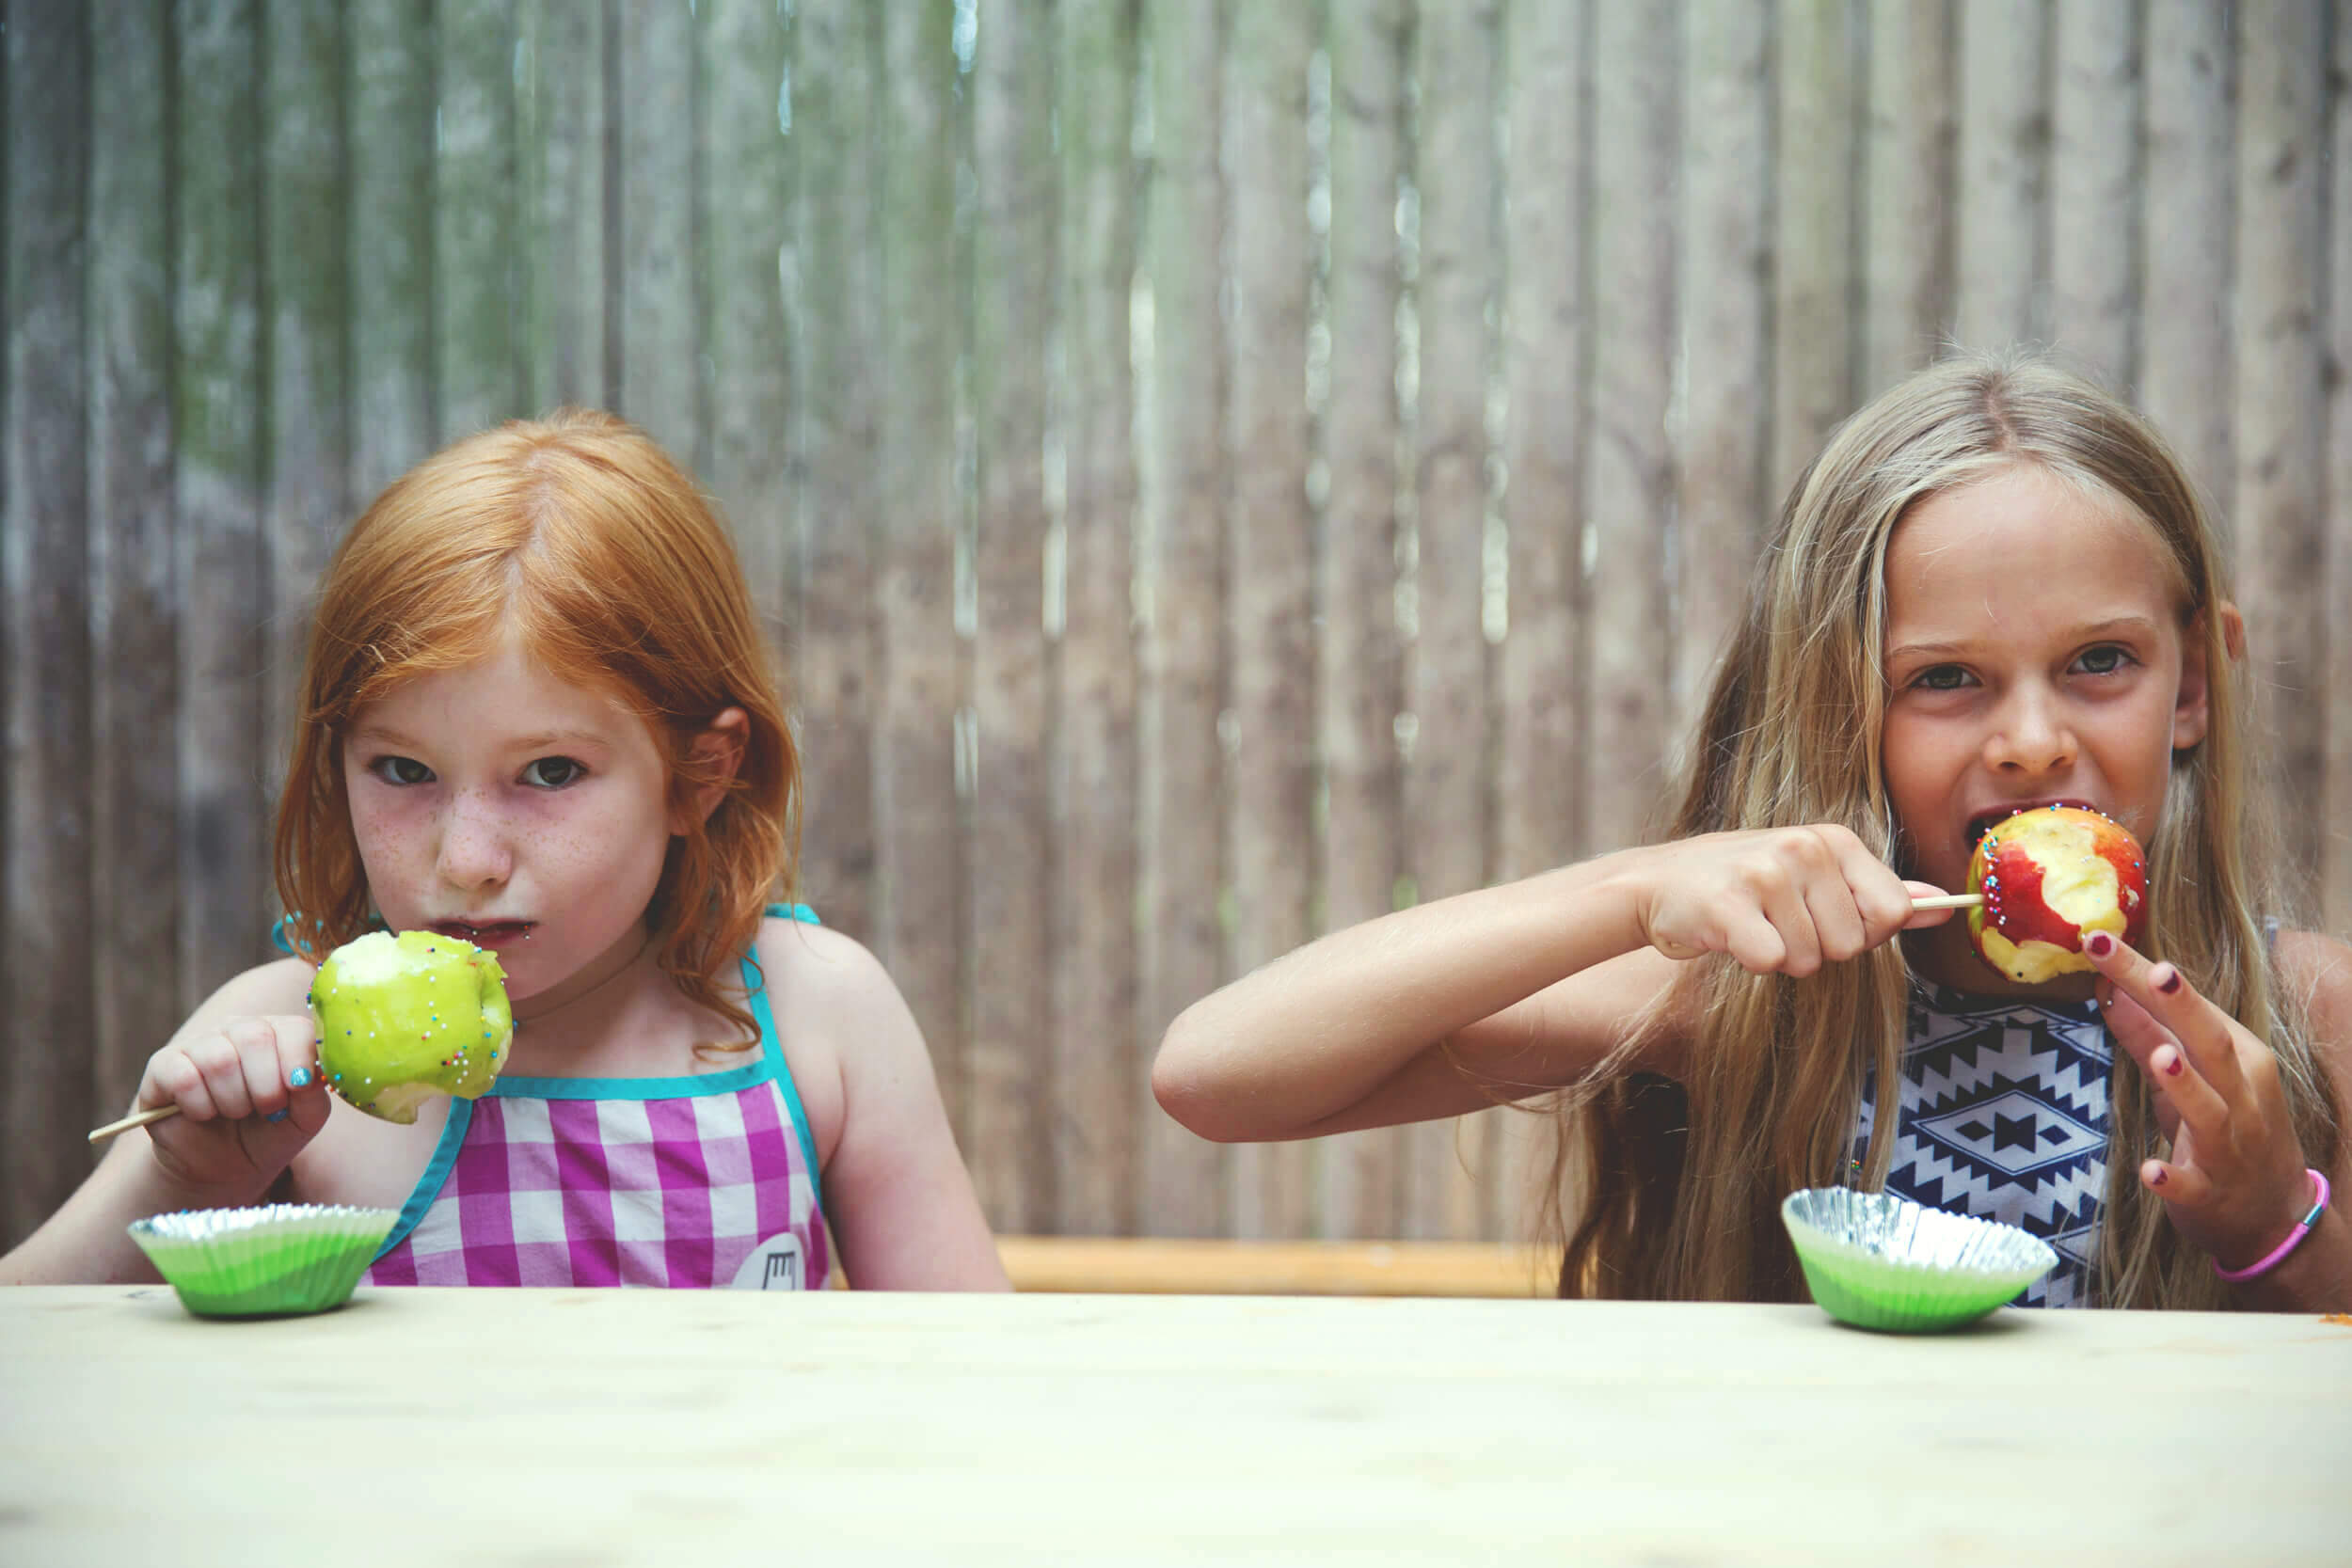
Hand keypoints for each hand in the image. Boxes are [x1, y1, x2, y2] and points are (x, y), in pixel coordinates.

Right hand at [128, 1016, 331, 1198]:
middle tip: (265, 1110)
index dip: (298, 1061)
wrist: (224, 1167)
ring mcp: (199, 1044)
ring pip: (218, 1058)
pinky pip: (183, 1077)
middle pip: (255, 1036)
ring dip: (233, 1100)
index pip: (295, 1027)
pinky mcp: (163, 1065)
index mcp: (279, 1034)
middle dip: (266, 1086)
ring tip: (235, 1114)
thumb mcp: (305, 1118)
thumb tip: (308, 1073)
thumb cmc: (269, 1133)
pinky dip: (199, 1106)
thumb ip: (314, 1091)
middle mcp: (238, 1029)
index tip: (297, 1090)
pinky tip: (203, 1114)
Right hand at [1630, 825, 1952, 976]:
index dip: (1861, 932)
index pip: (1892, 912)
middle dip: (1816, 949)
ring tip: (1751, 924)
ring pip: (1810, 960)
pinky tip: (1729, 934)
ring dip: (1780, 956)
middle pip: (1852, 945)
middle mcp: (1804, 846)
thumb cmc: (1745, 884)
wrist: (1658, 884)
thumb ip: (1879, 893)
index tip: (1821, 916)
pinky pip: (1769, 963)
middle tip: (1777, 921)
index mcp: (1834, 838)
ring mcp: (1766, 872)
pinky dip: (1749, 961)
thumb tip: (1946, 907)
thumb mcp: (1816, 875)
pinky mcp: (1729, 905)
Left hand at [2085, 932, 2315, 1273]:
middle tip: (2152, 971)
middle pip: (2211, 1044)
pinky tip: (2151, 1172)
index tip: (2101, 938)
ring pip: (2210, 1111)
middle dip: (2180, 1007)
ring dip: (2186, 1084)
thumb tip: (2106, 986)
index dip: (2147, 973)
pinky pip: (2191, 1186)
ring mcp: (2228, 1148)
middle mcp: (2239, 1097)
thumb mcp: (2186, 1075)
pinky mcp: (2210, 1194)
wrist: (2273, 1215)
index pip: (2191, 1007)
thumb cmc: (2225, 1128)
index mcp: (2237, 1059)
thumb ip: (2147, 1033)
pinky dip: (2173, 1178)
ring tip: (2161, 1057)